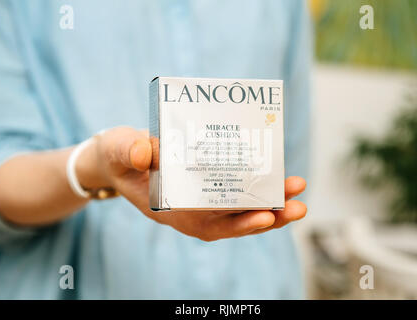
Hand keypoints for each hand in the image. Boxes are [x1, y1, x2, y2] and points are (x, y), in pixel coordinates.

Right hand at [77, 127, 306, 240]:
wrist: (122, 158)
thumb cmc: (121, 156)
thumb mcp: (119, 149)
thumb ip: (128, 150)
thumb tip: (144, 152)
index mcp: (169, 209)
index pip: (206, 222)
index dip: (236, 222)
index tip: (264, 216)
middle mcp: (190, 212)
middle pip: (233, 221)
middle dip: (267, 215)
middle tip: (297, 206)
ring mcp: (201, 203)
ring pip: (240, 211)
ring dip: (271, 205)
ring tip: (297, 191)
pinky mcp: (208, 190)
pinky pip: (237, 196)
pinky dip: (259, 191)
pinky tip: (279, 179)